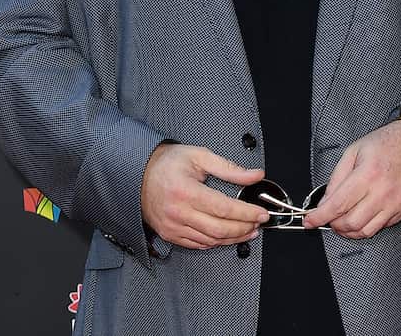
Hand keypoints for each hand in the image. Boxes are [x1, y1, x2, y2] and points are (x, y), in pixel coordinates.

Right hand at [140, 143, 268, 248]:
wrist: (138, 174)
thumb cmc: (168, 163)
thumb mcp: (200, 156)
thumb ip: (229, 168)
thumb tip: (255, 175)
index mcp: (187, 191)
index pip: (224, 208)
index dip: (247, 213)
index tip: (262, 213)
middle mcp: (179, 212)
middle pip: (219, 229)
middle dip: (244, 228)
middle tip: (258, 223)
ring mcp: (173, 226)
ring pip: (210, 240)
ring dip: (233, 238)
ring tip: (248, 231)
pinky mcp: (170, 234)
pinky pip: (197, 244)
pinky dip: (216, 242)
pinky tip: (227, 236)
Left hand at [302, 120, 400, 238]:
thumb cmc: (389, 143)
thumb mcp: (355, 150)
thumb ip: (337, 177)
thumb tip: (325, 201)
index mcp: (368, 174)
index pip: (338, 205)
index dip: (320, 217)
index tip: (309, 220)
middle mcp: (383, 193)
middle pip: (350, 223)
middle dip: (334, 225)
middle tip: (329, 218)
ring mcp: (396, 204)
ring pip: (365, 231)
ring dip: (349, 230)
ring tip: (343, 221)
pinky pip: (381, 227)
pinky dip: (367, 225)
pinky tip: (363, 215)